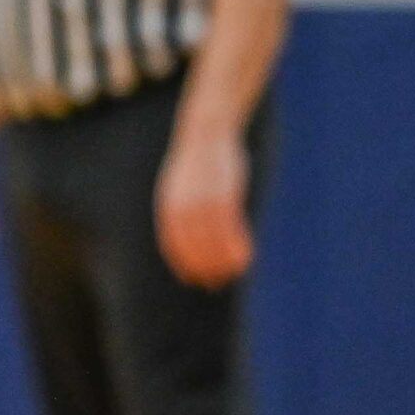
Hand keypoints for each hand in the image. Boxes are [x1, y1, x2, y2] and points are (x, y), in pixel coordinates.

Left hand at [155, 122, 253, 287]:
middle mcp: (184, 203)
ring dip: (222, 260)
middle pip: (193, 244)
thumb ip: (182, 211)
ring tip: (232, 275)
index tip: (192, 279)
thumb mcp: (182, 187)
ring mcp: (204, 198)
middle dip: (204, 267)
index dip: (182, 263)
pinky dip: (237, 244)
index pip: (172, 241)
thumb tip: (188, 234)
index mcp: (169, 203)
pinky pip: (231, 226)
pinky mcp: (225, 193)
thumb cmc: (196, 164)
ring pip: (213, 238)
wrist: (206, 131)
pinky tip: (245, 257)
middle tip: (215, 283)